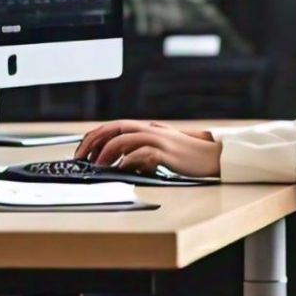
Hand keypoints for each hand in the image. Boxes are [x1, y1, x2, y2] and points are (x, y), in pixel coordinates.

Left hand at [74, 120, 220, 177]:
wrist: (212, 157)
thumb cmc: (187, 156)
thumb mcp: (160, 150)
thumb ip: (141, 152)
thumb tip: (121, 163)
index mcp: (147, 128)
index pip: (114, 126)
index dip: (95, 135)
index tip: (82, 149)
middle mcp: (150, 130)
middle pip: (115, 129)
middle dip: (94, 142)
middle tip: (82, 157)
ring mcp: (159, 140)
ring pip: (125, 139)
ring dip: (107, 152)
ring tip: (98, 165)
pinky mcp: (167, 153)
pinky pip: (142, 153)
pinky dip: (128, 160)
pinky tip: (121, 169)